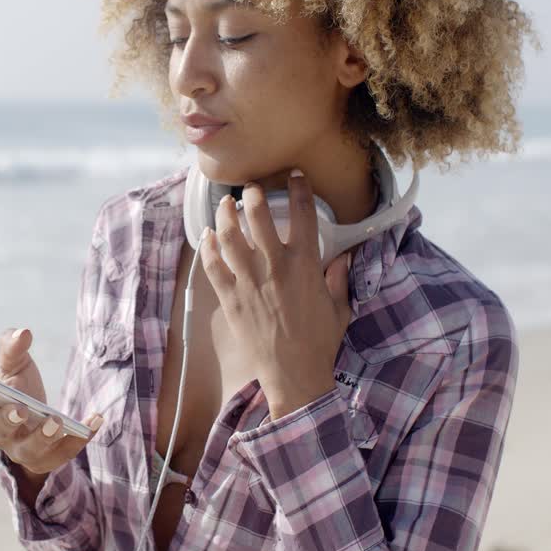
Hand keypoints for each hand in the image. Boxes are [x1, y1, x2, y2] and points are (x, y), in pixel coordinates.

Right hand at [0, 326, 103, 475]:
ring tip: (56, 420)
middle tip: (19, 408)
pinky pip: (65, 452)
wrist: (38, 423)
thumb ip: (13, 348)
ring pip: (30, 450)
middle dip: (7, 419)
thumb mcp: (15, 366)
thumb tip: (22, 333)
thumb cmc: (19, 389)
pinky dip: (80, 437)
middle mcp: (1, 433)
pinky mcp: (49, 459)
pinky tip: (95, 419)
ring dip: (42, 437)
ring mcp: (24, 450)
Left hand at [198, 170, 353, 419]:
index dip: (298, 189)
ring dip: (226, 215)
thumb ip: (339, 279)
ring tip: (225, 204)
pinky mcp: (230, 298)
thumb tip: (342, 258)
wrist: (294, 375)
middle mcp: (275, 267)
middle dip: (253, 195)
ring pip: (231, 236)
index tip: (294, 176)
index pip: (303, 215)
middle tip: (251, 187)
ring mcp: (249, 282)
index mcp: (305, 265)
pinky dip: (209, 248)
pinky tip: (208, 237)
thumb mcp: (339, 308)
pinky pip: (214, 266)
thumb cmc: (320, 343)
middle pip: (259, 216)